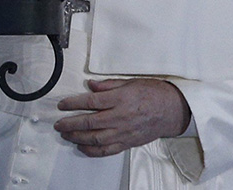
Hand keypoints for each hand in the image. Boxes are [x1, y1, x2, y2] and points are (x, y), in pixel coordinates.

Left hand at [53, 78, 190, 156]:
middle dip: (70, 123)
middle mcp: (121, 117)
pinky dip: (92, 150)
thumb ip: (109, 85)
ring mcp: (124, 132)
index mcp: (121, 99)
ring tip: (66, 135)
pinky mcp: (128, 142)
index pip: (91, 102)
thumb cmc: (154, 94)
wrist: (173, 110)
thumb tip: (91, 86)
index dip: (73, 103)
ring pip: (96, 138)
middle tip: (58, 123)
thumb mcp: (130, 82)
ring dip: (77, 137)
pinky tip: (82, 147)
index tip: (62, 104)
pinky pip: (107, 150)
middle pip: (90, 122)